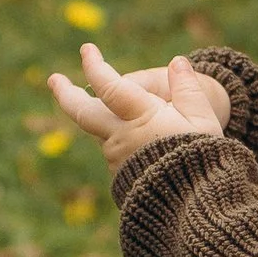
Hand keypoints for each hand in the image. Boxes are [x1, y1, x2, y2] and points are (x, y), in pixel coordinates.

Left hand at [47, 42, 230, 172]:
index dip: (94, 66)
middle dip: (66, 92)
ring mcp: (116, 157)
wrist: (193, 206)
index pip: (108, 86)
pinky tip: (141, 142)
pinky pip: (114, 150)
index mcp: (140, 117)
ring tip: (130, 114)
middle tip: (54, 79)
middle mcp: (120, 136)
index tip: (86, 50)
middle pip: (82, 112)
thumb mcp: (203, 119)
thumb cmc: (202, 159)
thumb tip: (178, 62)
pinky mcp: (120, 175)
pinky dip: (119, 139)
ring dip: (103, 117)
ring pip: (101, 131)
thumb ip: (188, 89)